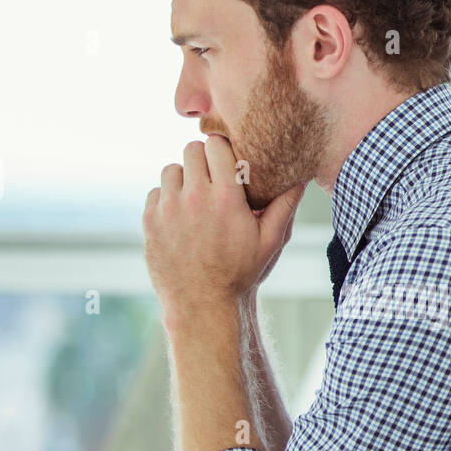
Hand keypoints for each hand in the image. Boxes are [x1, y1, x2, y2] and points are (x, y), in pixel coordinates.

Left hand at [142, 136, 305, 321]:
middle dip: (202, 160)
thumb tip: (300, 178)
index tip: (227, 162)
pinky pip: (156, 193)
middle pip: (191, 149)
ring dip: (183, 179)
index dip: (222, 151)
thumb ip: (284, 205)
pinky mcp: (150, 221)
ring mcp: (168, 208)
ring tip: (195, 200)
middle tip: (211, 179)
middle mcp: (194, 197)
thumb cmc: (241, 273)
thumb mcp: (270, 241)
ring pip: (171, 169)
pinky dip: (166, 200)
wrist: (203, 306)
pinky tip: (181, 219)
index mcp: (225, 196)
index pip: (216, 144)